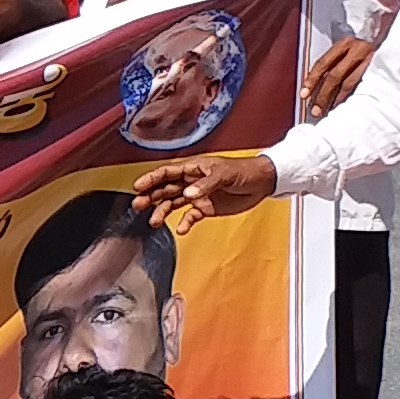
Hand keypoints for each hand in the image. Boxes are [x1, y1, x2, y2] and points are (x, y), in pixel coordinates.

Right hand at [133, 149, 277, 229]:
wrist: (262, 183)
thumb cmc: (243, 171)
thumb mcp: (224, 174)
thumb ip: (206, 185)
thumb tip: (187, 194)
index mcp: (193, 168)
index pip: (167, 172)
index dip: (151, 179)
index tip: (138, 187)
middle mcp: (191, 182)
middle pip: (165, 189)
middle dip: (150, 196)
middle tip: (138, 205)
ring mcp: (197, 195)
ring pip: (173, 203)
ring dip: (162, 211)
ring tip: (154, 222)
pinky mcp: (206, 208)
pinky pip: (190, 216)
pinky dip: (184, 223)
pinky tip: (181, 230)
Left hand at [301, 36, 374, 119]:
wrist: (388, 34)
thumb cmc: (364, 44)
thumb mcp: (348, 47)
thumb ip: (335, 62)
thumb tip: (316, 85)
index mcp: (344, 44)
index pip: (323, 63)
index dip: (312, 80)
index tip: (303, 95)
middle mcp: (356, 51)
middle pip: (335, 76)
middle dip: (323, 95)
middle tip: (315, 111)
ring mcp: (369, 60)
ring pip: (349, 83)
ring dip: (337, 100)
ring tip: (328, 112)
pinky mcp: (379, 69)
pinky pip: (363, 86)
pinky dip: (353, 97)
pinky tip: (347, 106)